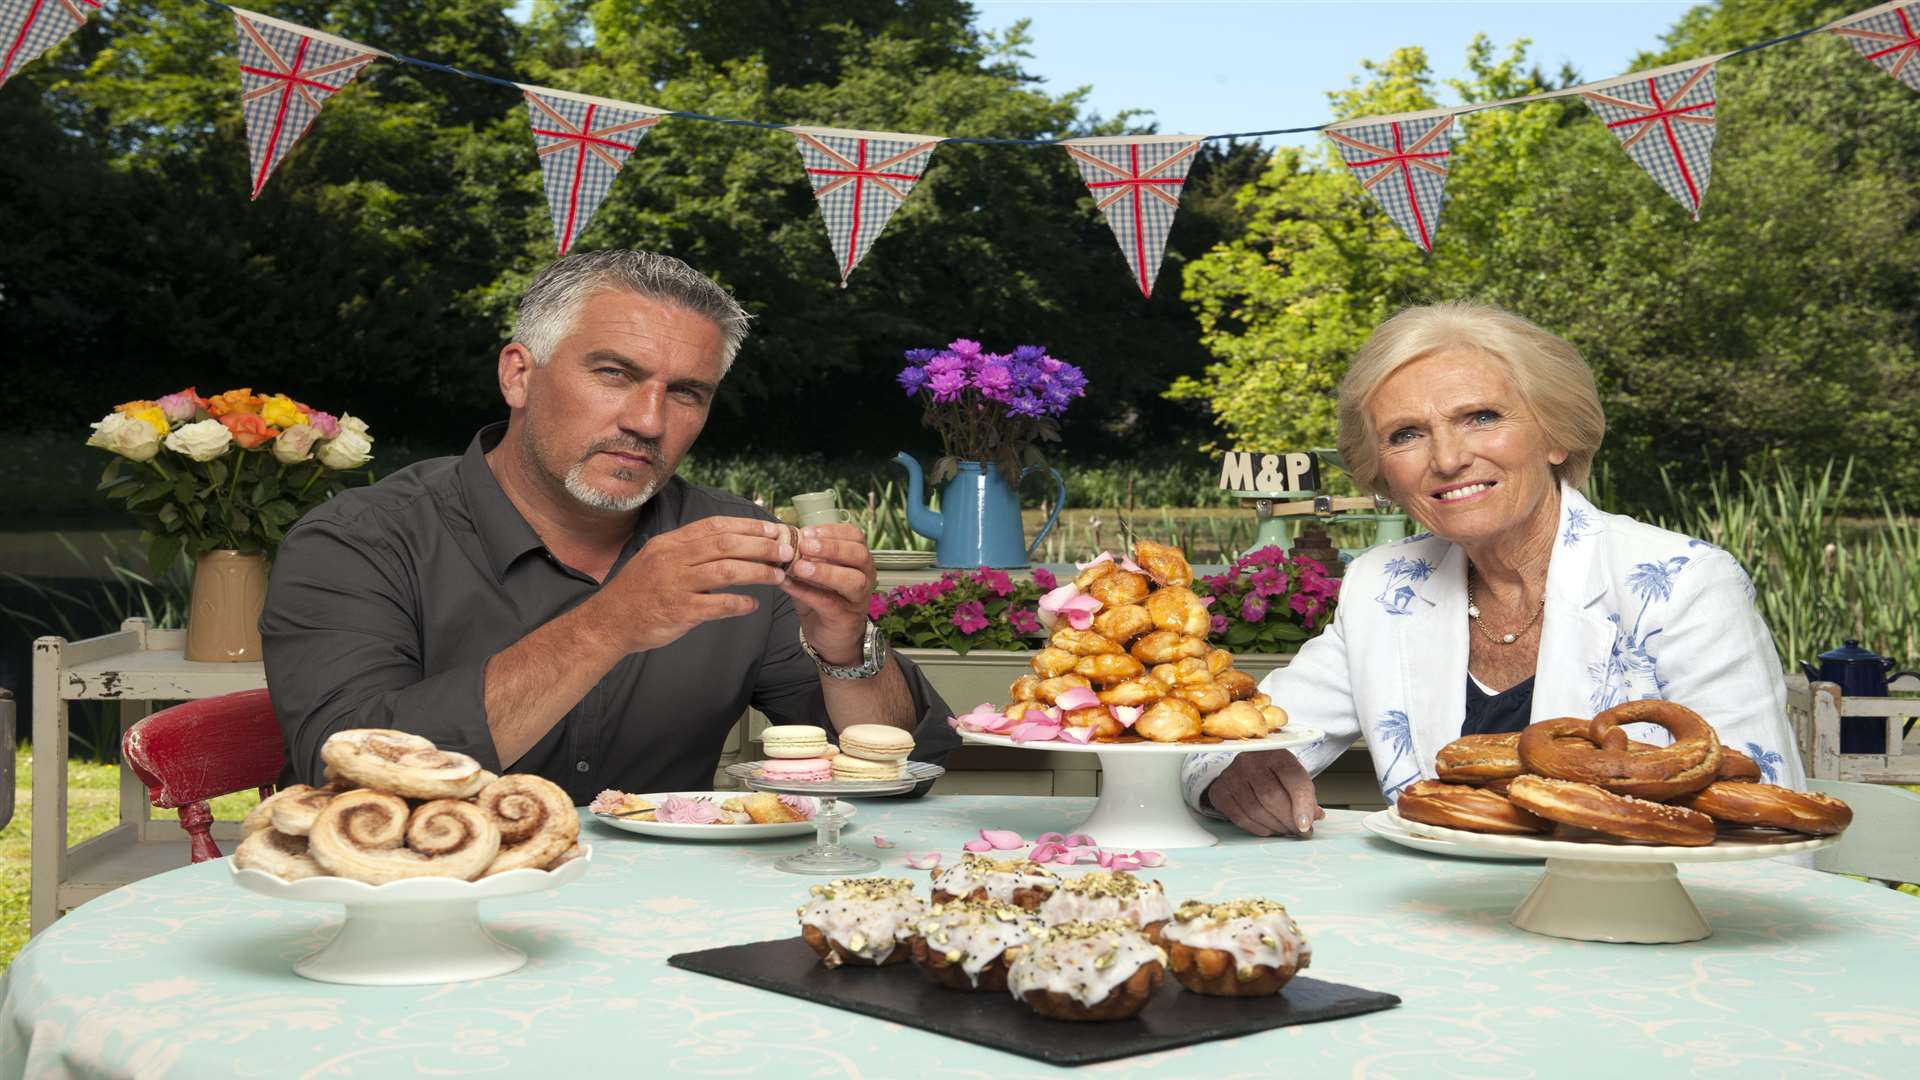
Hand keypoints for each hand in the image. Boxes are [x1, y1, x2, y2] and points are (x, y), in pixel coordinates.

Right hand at [596, 516, 789, 653]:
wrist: (609, 622)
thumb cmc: (639, 591)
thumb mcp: (657, 558)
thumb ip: (689, 550)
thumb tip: (728, 542)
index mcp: (670, 543)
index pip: (715, 526)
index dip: (748, 526)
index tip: (773, 530)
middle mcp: (673, 559)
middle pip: (725, 545)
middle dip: (761, 546)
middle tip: (787, 551)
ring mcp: (675, 585)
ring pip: (725, 571)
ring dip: (757, 572)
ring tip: (778, 575)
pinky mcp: (678, 612)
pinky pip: (716, 605)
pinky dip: (738, 604)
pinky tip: (753, 605)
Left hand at [780, 523, 876, 664]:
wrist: (832, 638)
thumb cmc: (825, 600)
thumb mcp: (815, 575)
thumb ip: (804, 558)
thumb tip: (781, 540)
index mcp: (858, 560)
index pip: (854, 537)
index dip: (832, 531)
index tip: (807, 531)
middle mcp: (865, 576)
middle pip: (858, 555)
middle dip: (831, 547)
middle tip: (805, 546)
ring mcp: (858, 598)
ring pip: (851, 580)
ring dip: (824, 570)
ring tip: (799, 567)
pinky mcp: (846, 618)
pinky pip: (828, 602)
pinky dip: (806, 592)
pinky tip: (787, 585)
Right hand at [1205, 749, 1325, 837]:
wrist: (1246, 768)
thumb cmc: (1274, 773)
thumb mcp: (1293, 776)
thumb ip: (1305, 795)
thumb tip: (1313, 816)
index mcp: (1275, 753)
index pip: (1292, 778)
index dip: (1301, 804)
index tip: (1306, 825)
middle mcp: (1250, 760)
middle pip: (1271, 796)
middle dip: (1288, 820)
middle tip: (1299, 832)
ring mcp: (1231, 775)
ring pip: (1255, 810)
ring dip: (1274, 827)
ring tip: (1285, 830)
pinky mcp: (1220, 791)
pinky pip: (1240, 817)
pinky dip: (1257, 828)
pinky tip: (1268, 828)